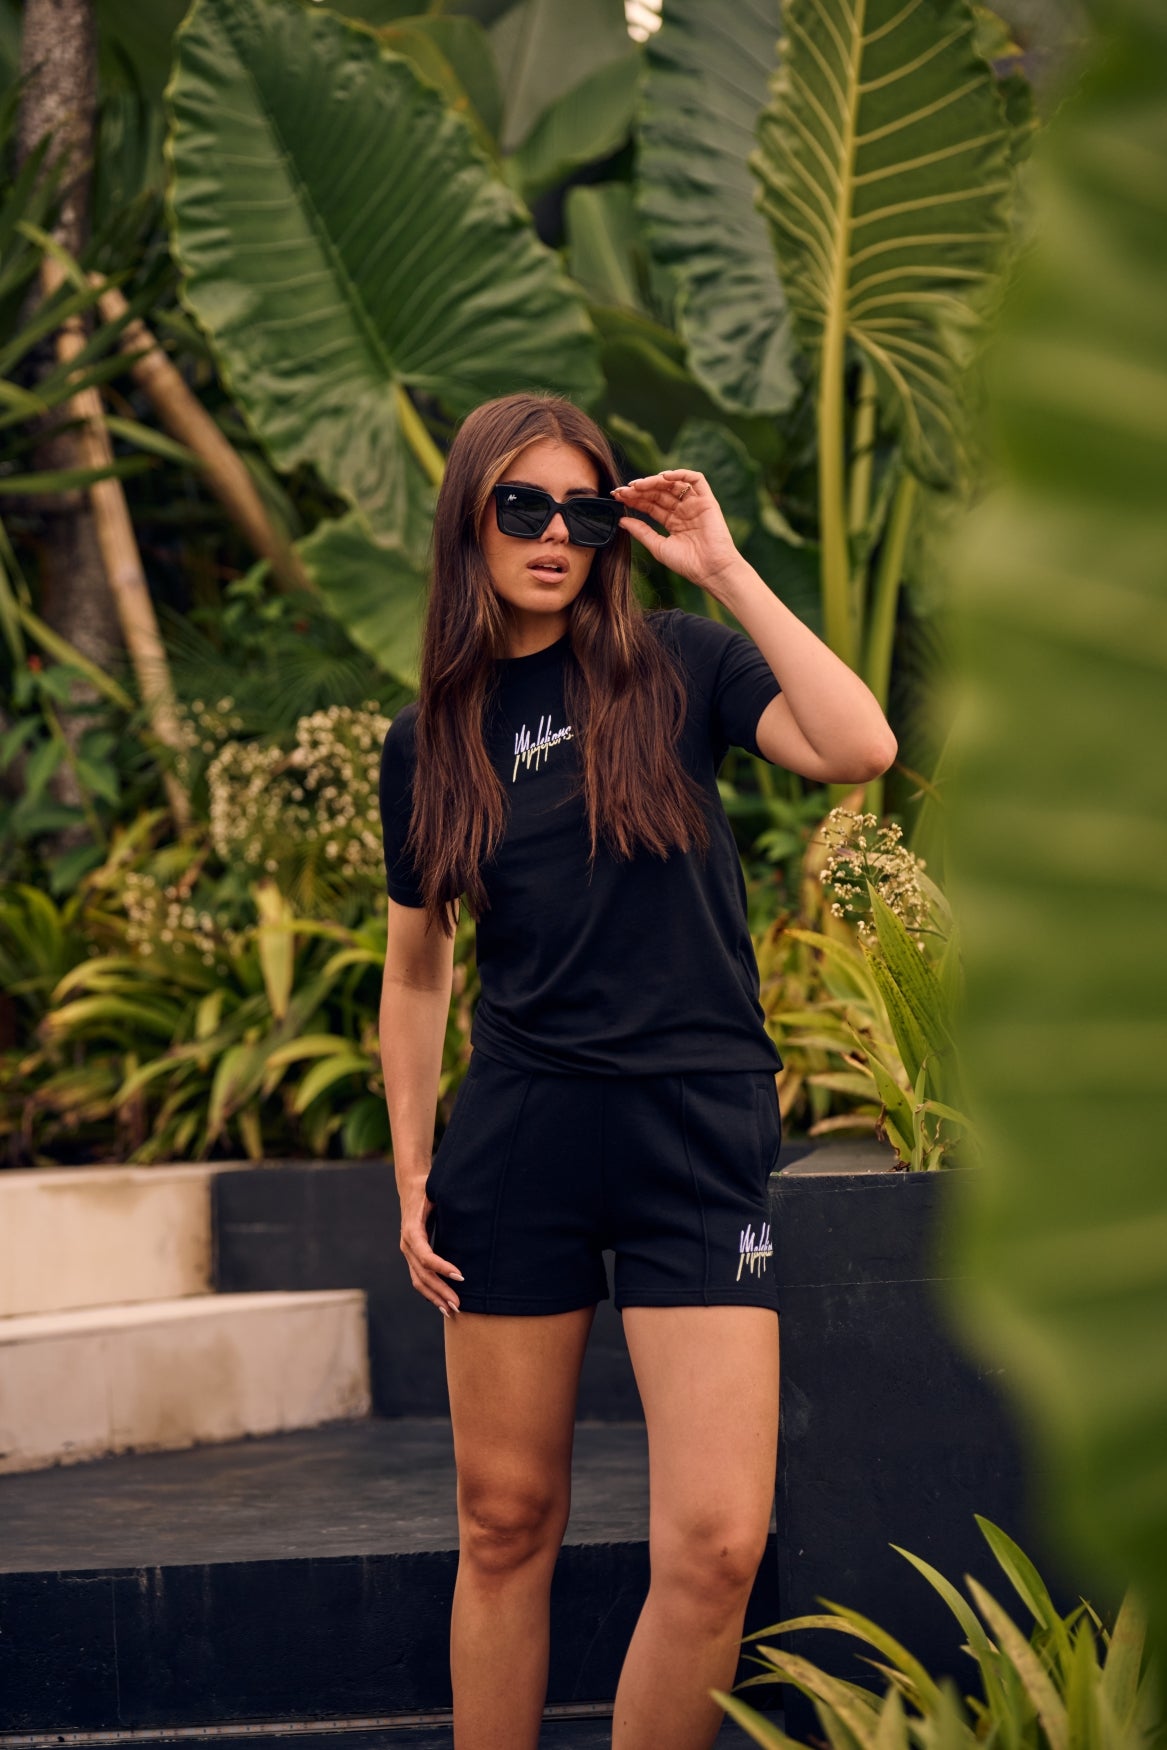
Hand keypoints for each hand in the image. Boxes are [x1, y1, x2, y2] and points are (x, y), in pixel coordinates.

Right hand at [400, 1189, 462, 1315]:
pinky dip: (430, 1291)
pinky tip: (442, 1301)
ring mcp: (408, 1251)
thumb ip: (448, 1204)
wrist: (411, 1185)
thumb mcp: (437, 1193)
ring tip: (451, 1310)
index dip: (442, 1268)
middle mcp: (407, 1244)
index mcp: (412, 1230)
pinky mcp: (412, 1255)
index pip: (426, 1256)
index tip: (460, 1276)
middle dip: (440, 1291)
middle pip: (422, 1275)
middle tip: (458, 1304)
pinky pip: (418, 1277)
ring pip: (418, 1280)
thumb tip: (471, 1209)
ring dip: (435, 1297)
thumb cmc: (428, 1188)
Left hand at [613, 468, 739, 596]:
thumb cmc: (688, 563)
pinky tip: (663, 477)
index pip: (650, 504)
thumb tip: (621, 520)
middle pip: (659, 493)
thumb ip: (641, 532)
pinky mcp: (707, 501)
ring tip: (638, 485)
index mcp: (672, 522)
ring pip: (673, 484)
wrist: (711, 570)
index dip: (634, 499)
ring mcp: (695, 504)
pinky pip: (696, 480)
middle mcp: (683, 510)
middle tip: (623, 490)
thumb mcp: (658, 547)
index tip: (617, 496)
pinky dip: (681, 474)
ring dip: (654, 481)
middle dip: (640, 489)